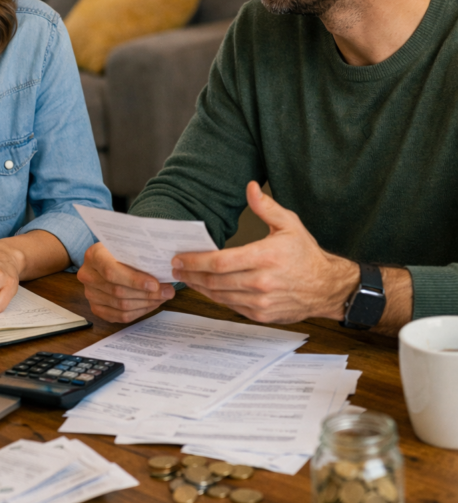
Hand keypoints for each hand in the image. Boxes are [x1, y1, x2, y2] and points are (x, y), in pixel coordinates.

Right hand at [77, 241, 175, 323]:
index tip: (155, 284)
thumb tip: (164, 271)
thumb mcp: (127, 246)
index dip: (134, 280)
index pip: (111, 271)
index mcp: (93, 255)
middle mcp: (87, 275)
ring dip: (146, 303)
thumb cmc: (121, 250)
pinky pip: (119, 316)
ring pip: (120, 306)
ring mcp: (90, 293)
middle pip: (118, 291)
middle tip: (168, 291)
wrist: (107, 258)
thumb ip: (139, 256)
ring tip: (163, 297)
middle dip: (147, 294)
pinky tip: (151, 304)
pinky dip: (139, 312)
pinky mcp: (96, 308)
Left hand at [171, 181, 358, 324]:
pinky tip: (208, 288)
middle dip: (190, 274)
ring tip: (187, 278)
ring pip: (219, 296)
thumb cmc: (306, 254)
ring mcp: (261, 302)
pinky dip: (216, 297)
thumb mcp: (289, 224)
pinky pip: (231, 306)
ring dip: (199, 287)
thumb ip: (265, 207)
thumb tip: (249, 187)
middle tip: (176, 268)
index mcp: (264, 257)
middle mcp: (261, 282)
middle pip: (214, 281)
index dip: (194, 261)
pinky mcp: (261, 315)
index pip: (219, 262)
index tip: (179, 258)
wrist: (326, 287)